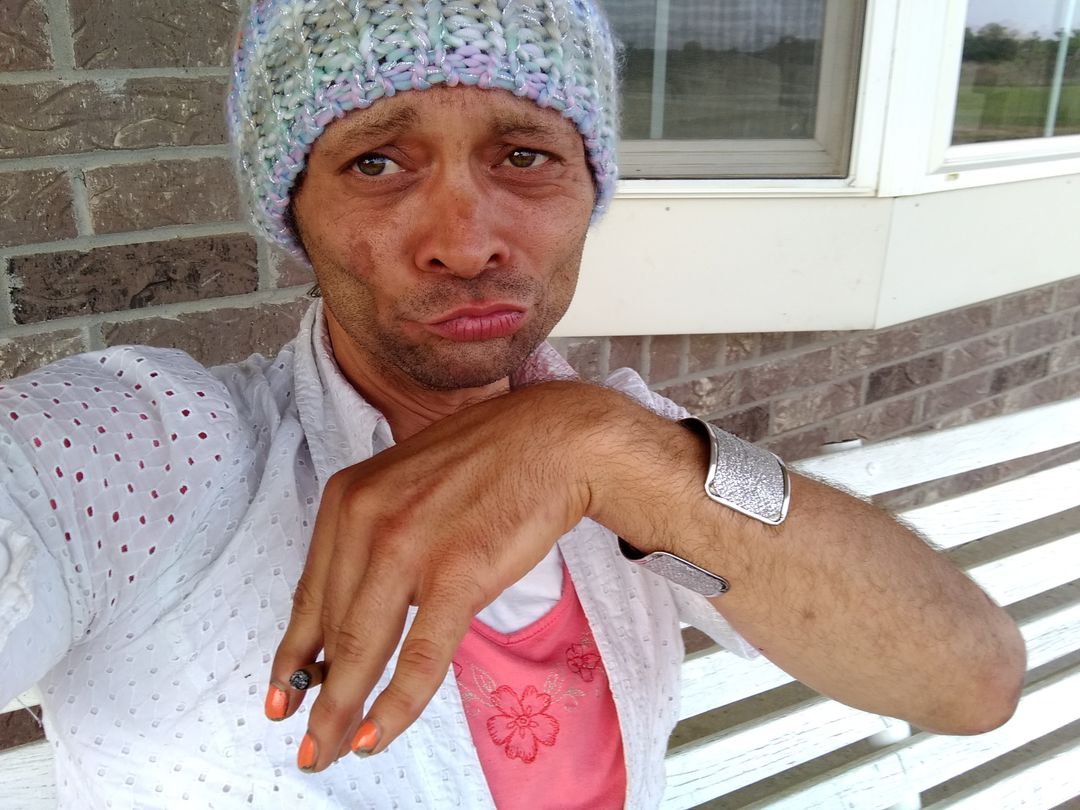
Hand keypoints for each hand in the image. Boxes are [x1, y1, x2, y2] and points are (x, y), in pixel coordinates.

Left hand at [266, 381, 613, 771]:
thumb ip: (373, 537)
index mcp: (347, 498)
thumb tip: (356, 609)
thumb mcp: (405, 485)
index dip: (294, 654)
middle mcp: (365, 519)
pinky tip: (377, 734)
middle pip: (330, 627)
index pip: (310, 592)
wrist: (551, 441)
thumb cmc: (486, 464)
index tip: (282, 694)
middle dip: (313, 696)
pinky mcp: (456, 572)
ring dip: (341, 711)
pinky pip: (419, 655)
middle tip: (307, 745)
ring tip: (329, 753)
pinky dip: (395, 703)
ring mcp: (408, 546)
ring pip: (362, 647)